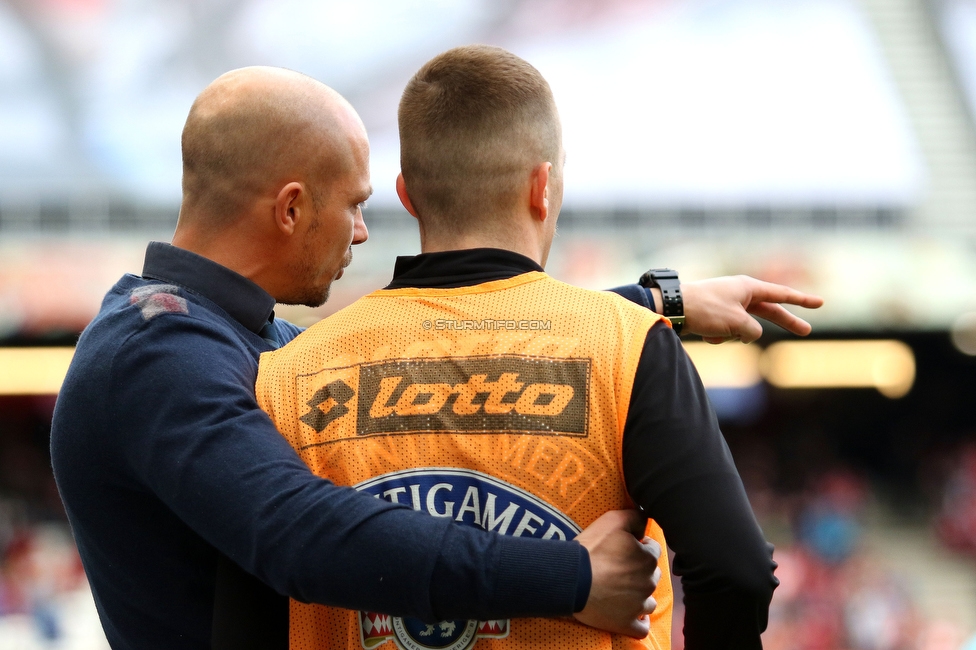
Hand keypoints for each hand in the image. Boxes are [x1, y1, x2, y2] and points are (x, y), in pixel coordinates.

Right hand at [573, 510, 661, 637]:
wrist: (572, 578)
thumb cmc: (592, 549)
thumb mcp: (612, 520)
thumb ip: (634, 517)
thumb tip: (644, 519)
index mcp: (648, 559)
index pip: (653, 549)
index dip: (639, 546)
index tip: (623, 549)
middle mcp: (649, 583)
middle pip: (652, 575)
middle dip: (640, 571)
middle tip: (618, 568)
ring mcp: (639, 605)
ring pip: (649, 601)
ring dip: (639, 596)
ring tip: (620, 591)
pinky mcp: (627, 623)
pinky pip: (642, 627)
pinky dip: (638, 621)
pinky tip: (629, 614)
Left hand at [681, 275, 822, 343]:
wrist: (673, 308)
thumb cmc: (707, 310)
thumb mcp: (738, 323)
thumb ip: (754, 331)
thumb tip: (750, 335)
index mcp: (749, 288)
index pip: (782, 294)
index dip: (802, 300)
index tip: (820, 302)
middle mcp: (740, 293)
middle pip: (769, 311)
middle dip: (784, 323)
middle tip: (806, 331)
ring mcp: (727, 304)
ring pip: (742, 328)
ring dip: (732, 336)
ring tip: (715, 329)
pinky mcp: (714, 315)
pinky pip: (725, 332)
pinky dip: (717, 337)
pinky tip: (703, 332)